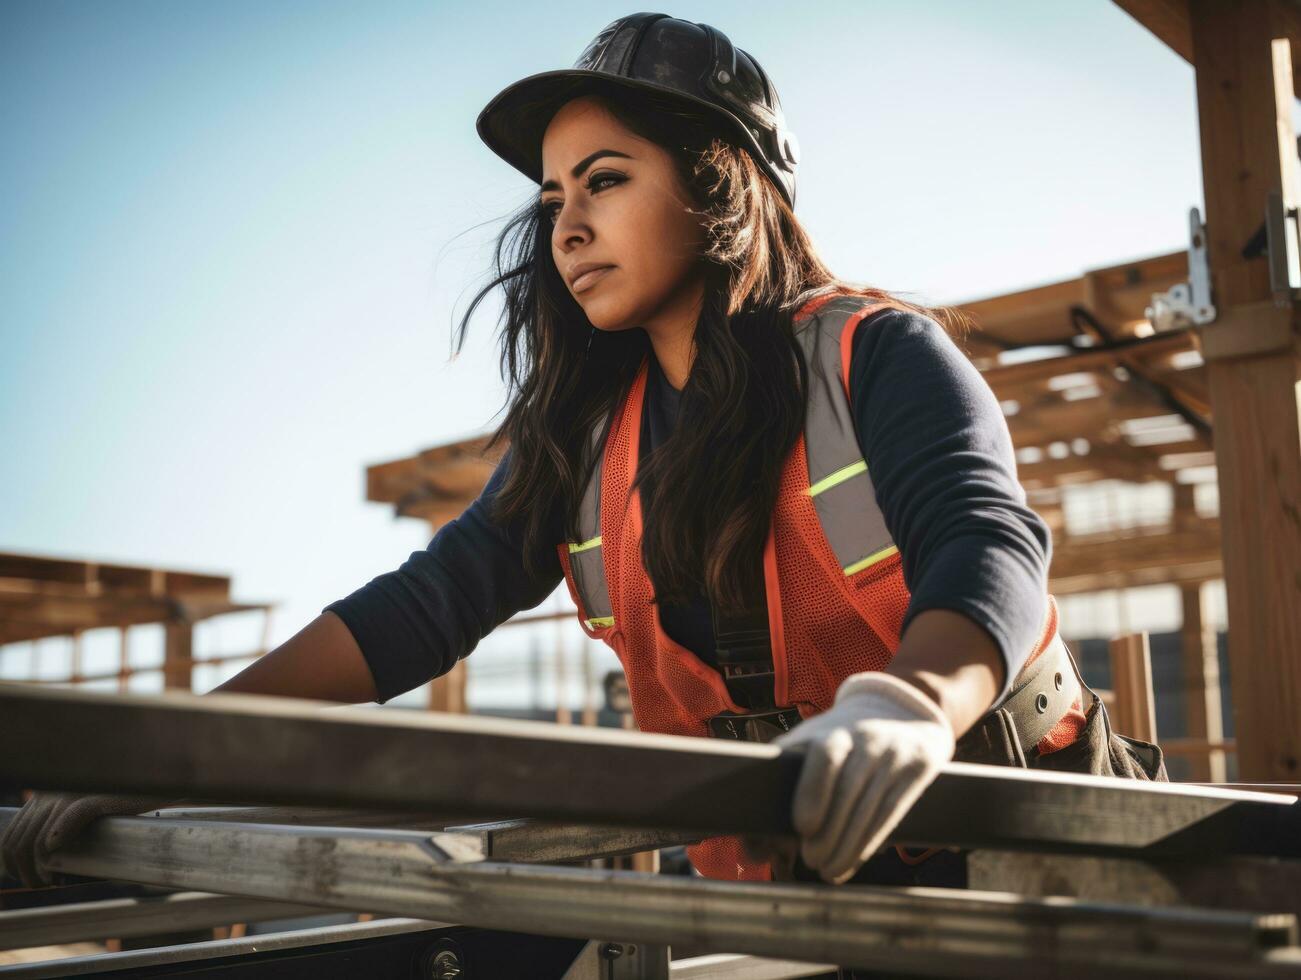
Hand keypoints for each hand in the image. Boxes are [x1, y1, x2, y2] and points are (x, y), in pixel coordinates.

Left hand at [1, 791, 175, 887]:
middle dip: (24, 871)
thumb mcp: (82, 812)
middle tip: (42, 885)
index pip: (11, 835)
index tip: (27, 877)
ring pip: (38, 839)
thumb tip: (43, 859)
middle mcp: (50, 793)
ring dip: (39, 868)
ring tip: (53, 881)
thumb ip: (59, 827)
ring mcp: (70, 794)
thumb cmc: (121, 800)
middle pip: (20, 842)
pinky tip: (57, 851)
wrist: (153, 778)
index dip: (12, 862)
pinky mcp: (94, 798)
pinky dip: (58, 838)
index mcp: (44, 796)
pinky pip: (68, 819)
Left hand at [774, 671, 954, 883]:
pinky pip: (892, 812)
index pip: (825, 754)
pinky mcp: (918, 769)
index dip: (814, 790)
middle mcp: (866, 737)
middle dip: (829, 832)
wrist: (899, 711)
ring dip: (848, 845)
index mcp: (833, 729)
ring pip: (872, 806)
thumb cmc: (840, 741)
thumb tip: (750, 850)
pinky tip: (852, 863)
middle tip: (810, 860)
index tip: (802, 826)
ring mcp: (895, 752)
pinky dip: (869, 843)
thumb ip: (778, 791)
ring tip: (826, 870)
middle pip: (849, 789)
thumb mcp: (810, 748)